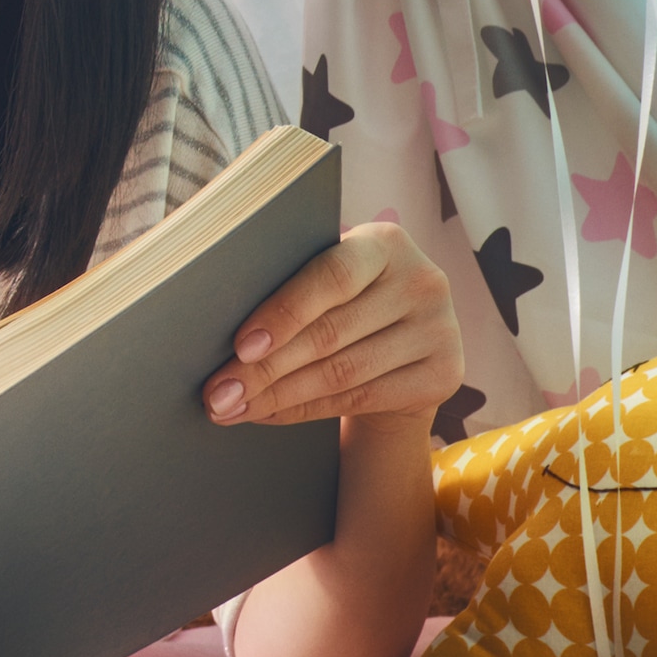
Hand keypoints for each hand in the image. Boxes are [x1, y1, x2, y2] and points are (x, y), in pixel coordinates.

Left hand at [206, 221, 460, 426]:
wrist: (404, 345)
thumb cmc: (342, 301)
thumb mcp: (327, 279)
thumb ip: (288, 282)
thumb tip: (210, 319)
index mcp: (385, 243)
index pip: (330, 277)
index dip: (282, 313)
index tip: (238, 347)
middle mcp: (422, 281)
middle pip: (330, 334)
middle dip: (263, 369)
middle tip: (216, 393)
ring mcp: (441, 330)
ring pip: (342, 373)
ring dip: (277, 396)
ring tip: (229, 407)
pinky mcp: (446, 375)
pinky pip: (360, 399)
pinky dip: (304, 410)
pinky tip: (265, 413)